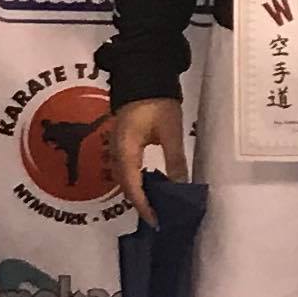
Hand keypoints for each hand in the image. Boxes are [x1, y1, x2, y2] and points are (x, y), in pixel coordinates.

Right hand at [108, 94, 185, 226]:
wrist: (143, 74)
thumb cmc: (158, 102)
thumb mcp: (171, 131)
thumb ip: (175, 161)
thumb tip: (181, 187)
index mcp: (125, 149)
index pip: (132, 186)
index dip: (144, 206)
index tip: (157, 221)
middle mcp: (116, 152)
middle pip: (125, 186)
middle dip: (141, 204)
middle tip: (160, 219)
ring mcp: (115, 147)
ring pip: (125, 178)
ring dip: (138, 194)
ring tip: (157, 207)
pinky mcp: (121, 143)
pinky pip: (126, 169)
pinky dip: (137, 182)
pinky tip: (151, 186)